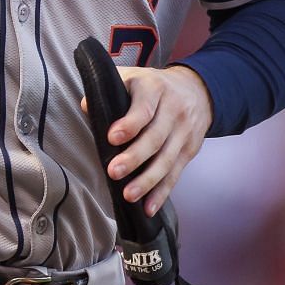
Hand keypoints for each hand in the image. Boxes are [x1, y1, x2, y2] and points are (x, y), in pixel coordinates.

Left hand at [84, 65, 211, 215]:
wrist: (197, 90)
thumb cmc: (154, 87)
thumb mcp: (133, 77)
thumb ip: (110, 88)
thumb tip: (87, 106)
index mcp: (155, 89)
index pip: (144, 108)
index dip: (129, 124)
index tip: (112, 138)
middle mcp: (174, 110)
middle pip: (155, 137)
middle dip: (134, 157)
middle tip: (114, 172)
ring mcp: (184, 131)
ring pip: (166, 159)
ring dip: (148, 180)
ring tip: (129, 195)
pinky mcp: (190, 150)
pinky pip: (175, 174)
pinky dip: (162, 192)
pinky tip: (148, 207)